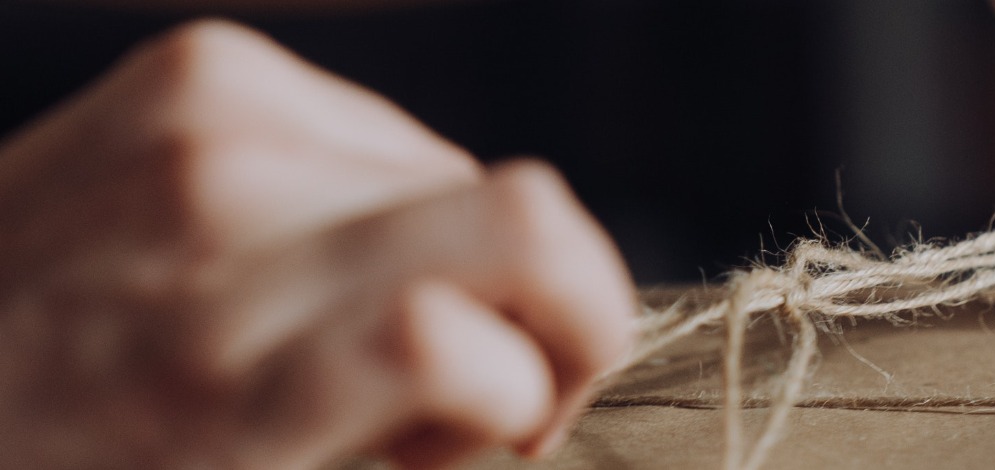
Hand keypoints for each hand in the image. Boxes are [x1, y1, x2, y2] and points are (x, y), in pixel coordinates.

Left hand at [0, 20, 634, 468]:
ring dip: (466, 258)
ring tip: (369, 316)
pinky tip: (324, 252)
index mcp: (214, 386)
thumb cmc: (74, 456)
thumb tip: (521, 383)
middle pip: (525, 214)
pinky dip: (396, 201)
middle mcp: (221, 227)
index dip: (536, 394)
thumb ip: (400, 439)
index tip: (512, 431)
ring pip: (473, 176)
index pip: (448, 341)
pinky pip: (392, 134)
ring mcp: (213, 128)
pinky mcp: (206, 69)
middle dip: (573, 302)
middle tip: (520, 363)